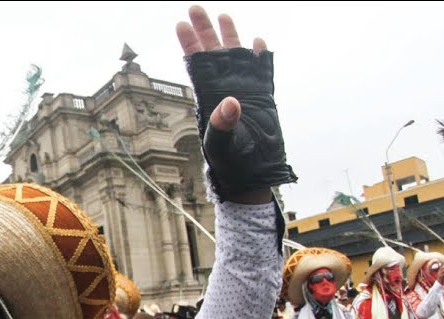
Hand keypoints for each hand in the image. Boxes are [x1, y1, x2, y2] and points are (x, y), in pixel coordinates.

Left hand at [177, 6, 295, 201]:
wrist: (251, 177)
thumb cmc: (230, 164)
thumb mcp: (222, 144)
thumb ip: (222, 123)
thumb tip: (229, 102)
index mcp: (209, 98)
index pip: (196, 65)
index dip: (189, 44)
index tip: (180, 23)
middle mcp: (224, 90)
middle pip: (213, 54)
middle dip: (204, 30)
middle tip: (195, 7)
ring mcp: (244, 92)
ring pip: (236, 58)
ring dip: (229, 37)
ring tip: (223, 16)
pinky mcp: (263, 99)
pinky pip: (261, 73)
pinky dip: (260, 58)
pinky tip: (257, 42)